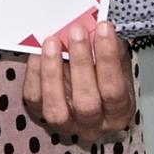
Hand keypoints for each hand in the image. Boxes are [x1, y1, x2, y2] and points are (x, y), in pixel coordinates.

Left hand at [18, 13, 134, 140]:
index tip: (103, 28)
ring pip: (56, 109)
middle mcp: (93, 125)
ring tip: (53, 42)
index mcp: (118, 112)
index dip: (108, 58)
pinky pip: (34, 99)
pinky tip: (38, 53)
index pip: (114, 90)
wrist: (87, 96)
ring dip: (53, 71)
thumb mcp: (118, 65)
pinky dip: (35, 74)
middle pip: (86, 103)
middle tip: (76, 31)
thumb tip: (100, 28)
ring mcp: (66, 125)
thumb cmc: (105, 79)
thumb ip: (112, 51)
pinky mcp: (41, 117)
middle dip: (80, 63)